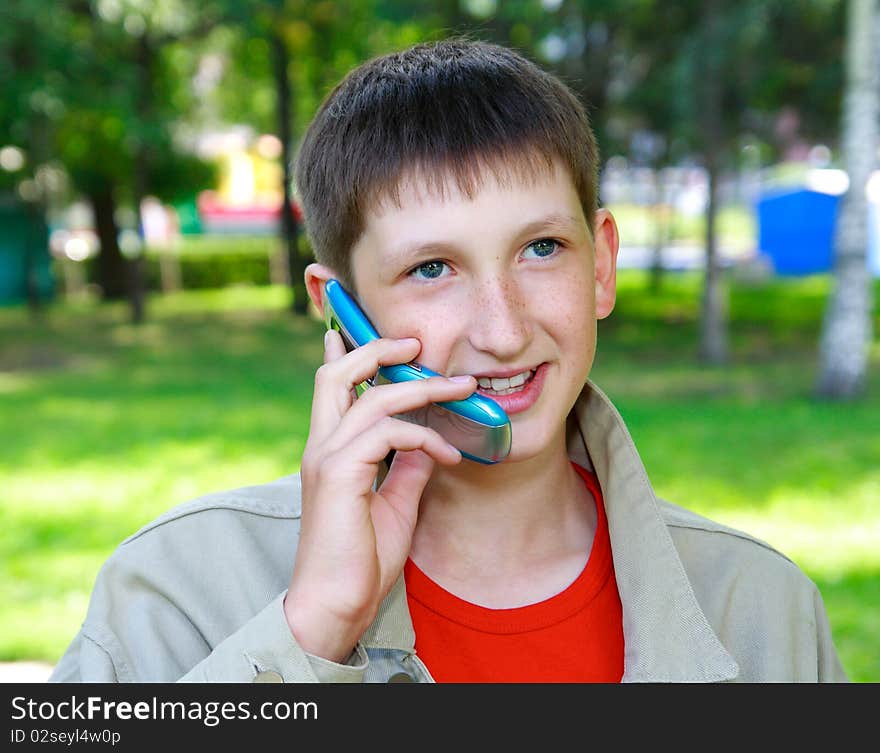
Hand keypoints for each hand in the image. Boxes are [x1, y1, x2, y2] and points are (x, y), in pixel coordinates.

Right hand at [284, 331, 475, 661]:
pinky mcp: (339, 475)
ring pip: (372, 398)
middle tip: (416, 344)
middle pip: (337, 375)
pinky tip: (449, 453)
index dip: (344, 354)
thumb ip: (408, 467)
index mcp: (331, 451)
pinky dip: (424, 436)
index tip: (352, 328)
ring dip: (423, 389)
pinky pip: (388, 434)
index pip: (331, 389)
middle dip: (376, 349)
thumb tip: (430, 441)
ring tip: (462, 389)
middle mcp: (322, 447)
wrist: (336, 604)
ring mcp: (327, 458)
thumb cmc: (362, 558)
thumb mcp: (396, 502)